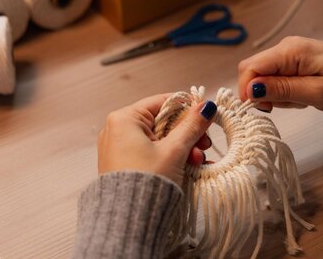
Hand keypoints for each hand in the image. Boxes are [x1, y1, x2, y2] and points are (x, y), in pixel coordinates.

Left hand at [97, 94, 216, 185]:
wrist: (127, 220)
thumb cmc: (147, 182)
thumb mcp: (174, 150)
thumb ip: (191, 126)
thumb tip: (206, 106)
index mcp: (124, 119)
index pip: (162, 102)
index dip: (187, 109)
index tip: (205, 118)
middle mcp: (117, 129)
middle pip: (162, 122)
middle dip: (186, 135)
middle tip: (204, 146)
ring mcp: (118, 148)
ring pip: (158, 139)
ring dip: (181, 148)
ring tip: (197, 162)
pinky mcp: (122, 164)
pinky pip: (150, 153)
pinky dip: (168, 157)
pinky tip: (187, 167)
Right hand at [238, 36, 322, 113]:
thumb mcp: (318, 93)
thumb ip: (283, 90)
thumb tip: (251, 90)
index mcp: (291, 51)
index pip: (250, 67)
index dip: (247, 89)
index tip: (261, 108)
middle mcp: (286, 47)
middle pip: (254, 71)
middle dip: (262, 92)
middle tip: (286, 105)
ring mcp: (289, 53)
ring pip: (264, 77)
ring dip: (276, 94)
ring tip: (302, 99)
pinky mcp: (293, 61)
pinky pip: (276, 78)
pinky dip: (284, 91)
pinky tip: (303, 93)